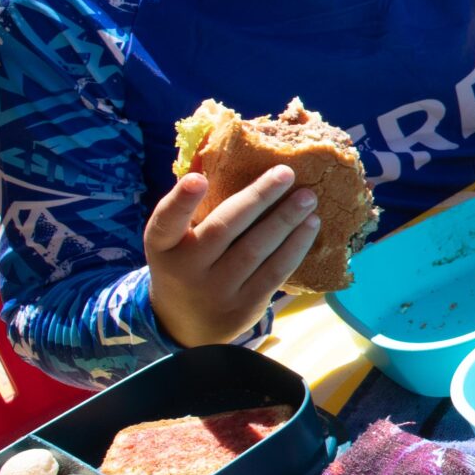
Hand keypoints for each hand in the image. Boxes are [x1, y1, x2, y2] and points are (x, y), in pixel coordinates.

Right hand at [144, 167, 321, 347]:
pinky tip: (311, 225)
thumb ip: (192, 207)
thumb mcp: (175, 240)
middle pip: (224, 229)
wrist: (187, 323)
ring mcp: (216, 290)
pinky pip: (275, 272)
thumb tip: (226, 151)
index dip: (181, 200)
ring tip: (308, 198)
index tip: (198, 178)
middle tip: (287, 172)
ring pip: (255, 250)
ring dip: (286, 220)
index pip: (166, 221)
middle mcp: (186, 269)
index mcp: (163, 245)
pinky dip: (296, 247)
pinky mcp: (245, 305)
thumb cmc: (187, 263)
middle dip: (258, 198)